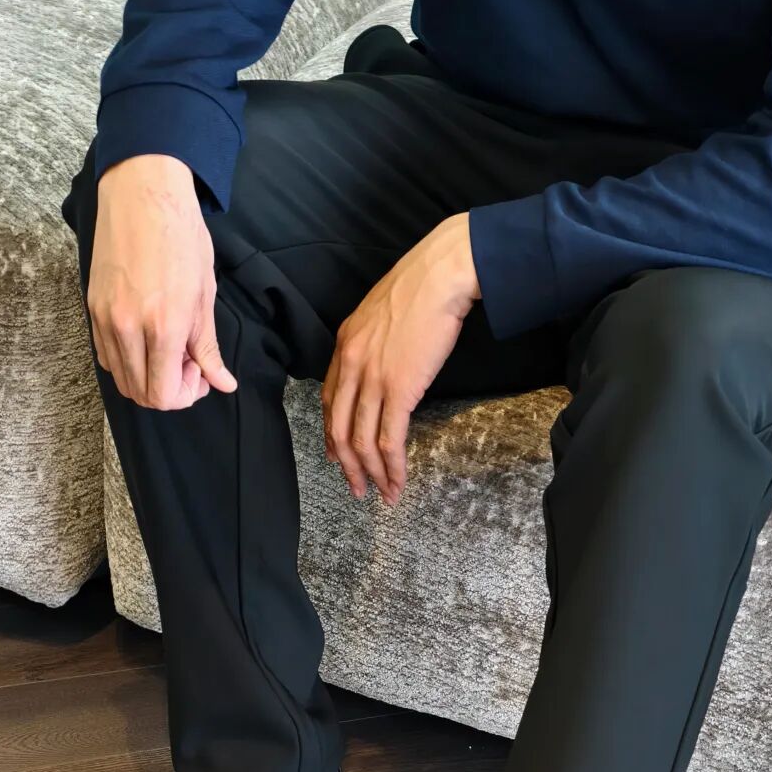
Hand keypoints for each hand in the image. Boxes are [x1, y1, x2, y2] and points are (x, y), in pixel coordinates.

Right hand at [88, 155, 237, 409]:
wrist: (142, 195)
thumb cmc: (181, 238)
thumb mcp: (205, 295)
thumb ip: (209, 347)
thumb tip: (223, 384)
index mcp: (164, 326)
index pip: (164, 395)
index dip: (185, 396)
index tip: (199, 375)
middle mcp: (129, 328)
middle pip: (141, 394)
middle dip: (168, 390)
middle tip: (187, 365)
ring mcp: (105, 318)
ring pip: (121, 378)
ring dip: (147, 377)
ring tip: (168, 350)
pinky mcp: (92, 307)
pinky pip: (106, 355)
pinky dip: (127, 361)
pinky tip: (147, 340)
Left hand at [323, 214, 479, 505]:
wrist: (440, 276)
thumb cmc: (421, 288)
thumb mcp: (383, 314)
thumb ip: (375, 344)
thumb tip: (387, 364)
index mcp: (345, 346)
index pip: (330, 400)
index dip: (334, 435)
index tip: (340, 456)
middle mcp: (350, 364)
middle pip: (339, 428)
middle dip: (348, 465)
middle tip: (357, 489)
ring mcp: (372, 378)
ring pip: (362, 440)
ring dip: (372, 473)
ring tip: (383, 495)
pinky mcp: (398, 389)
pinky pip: (389, 438)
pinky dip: (392, 466)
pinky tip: (397, 481)